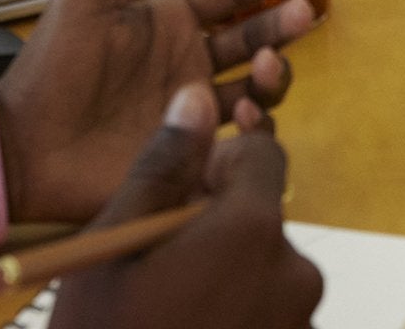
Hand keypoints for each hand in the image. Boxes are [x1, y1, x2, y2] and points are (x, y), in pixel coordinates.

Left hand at [0, 0, 320, 225]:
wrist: (22, 151)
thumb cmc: (49, 73)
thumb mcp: (85, 0)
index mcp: (169, 21)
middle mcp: (189, 60)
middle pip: (254, 34)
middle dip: (283, 20)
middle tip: (302, 11)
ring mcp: (193, 107)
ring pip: (256, 84)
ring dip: (273, 69)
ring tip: (265, 64)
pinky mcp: (190, 149)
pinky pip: (240, 137)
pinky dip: (255, 123)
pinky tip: (244, 111)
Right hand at [52, 89, 322, 328]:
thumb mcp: (110, 252)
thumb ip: (161, 166)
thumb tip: (195, 98)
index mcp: (253, 231)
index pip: (263, 158)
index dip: (219, 169)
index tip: (178, 202)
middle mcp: (295, 274)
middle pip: (263, 224)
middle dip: (217, 236)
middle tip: (156, 276)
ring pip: (265, 280)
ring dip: (225, 288)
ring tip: (164, 321)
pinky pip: (268, 326)